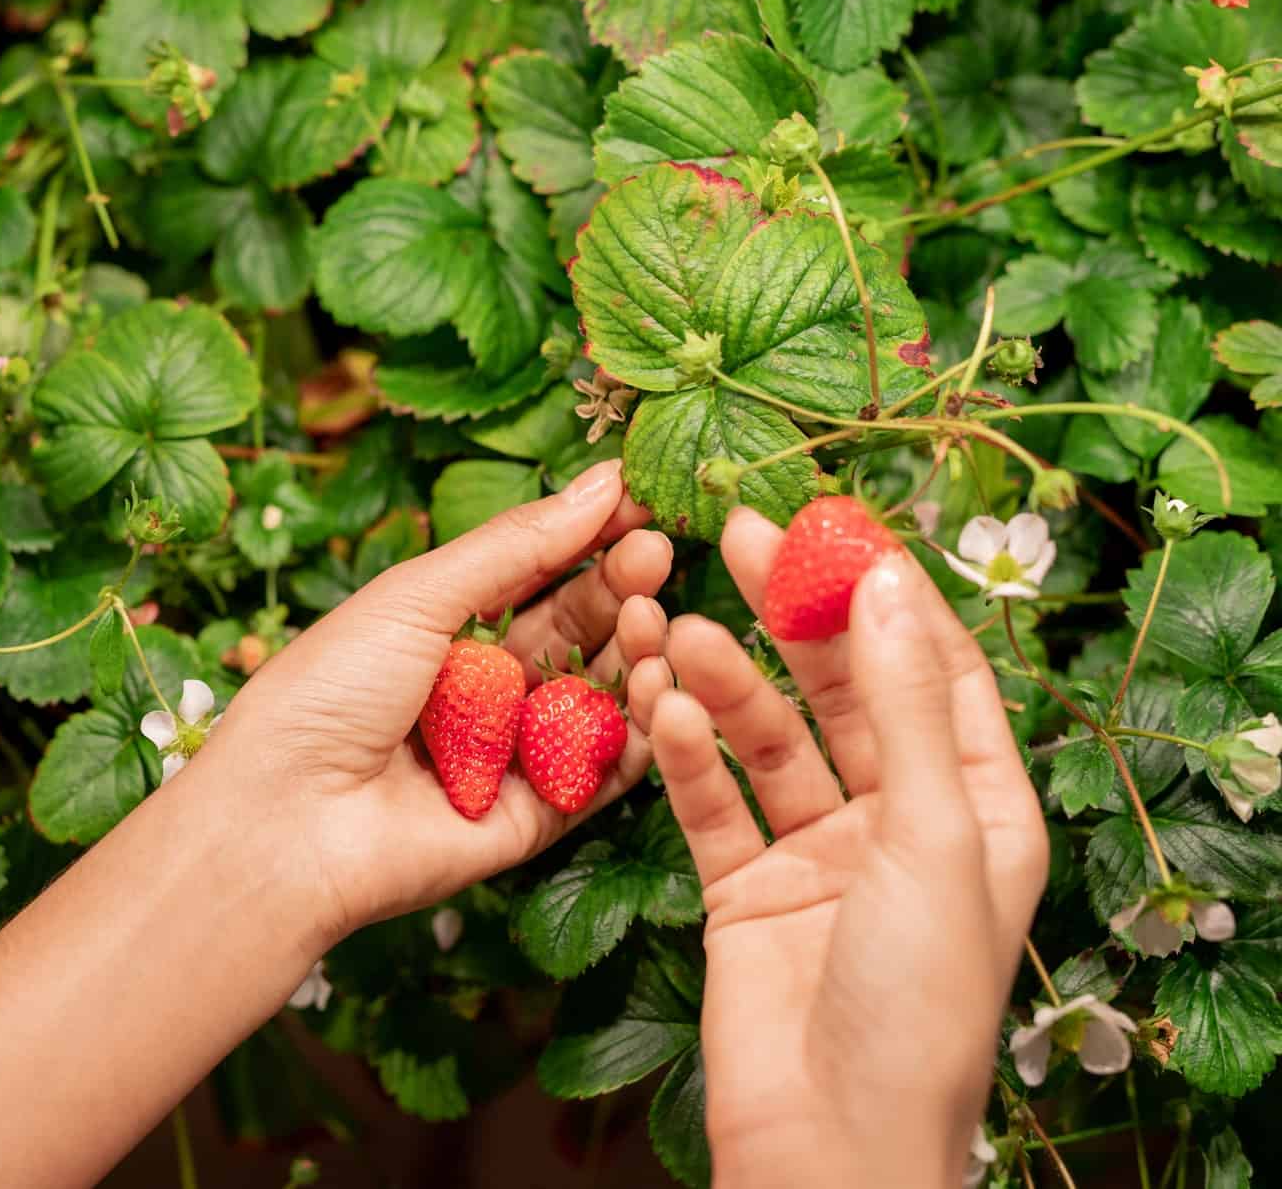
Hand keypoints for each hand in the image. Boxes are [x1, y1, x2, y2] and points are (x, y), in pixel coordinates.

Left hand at [198, 459, 673, 944]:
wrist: (286, 822)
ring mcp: (509, 753)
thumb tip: (601, 482)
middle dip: (618, 587)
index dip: (589, 537)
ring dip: (632, 650)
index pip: (533, 572)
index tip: (643, 500)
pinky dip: (637, 731)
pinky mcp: (533, 818)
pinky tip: (657, 684)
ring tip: (654, 612)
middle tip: (660, 550)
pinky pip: (600, 772)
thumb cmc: (326, 693)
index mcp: (439, 628)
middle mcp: (479, 688)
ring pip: (595, 695)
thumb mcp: (417, 596)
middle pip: (571, 629)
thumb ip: (516, 546)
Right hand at [626, 508, 1047, 1188]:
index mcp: (979, 808)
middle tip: (734, 538)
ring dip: (727, 684)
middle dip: (792, 617)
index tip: (831, 520)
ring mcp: (819, 854)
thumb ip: (903, 706)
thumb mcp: (929, 837)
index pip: (938, 668)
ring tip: (674, 631)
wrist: (826, 1143)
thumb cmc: (913, 1003)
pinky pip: (715, 802)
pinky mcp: (746, 888)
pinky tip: (667, 713)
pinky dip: (689, 756)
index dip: (887, 591)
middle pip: (845, 690)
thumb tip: (886, 581)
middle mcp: (901, 821)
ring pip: (770, 740)